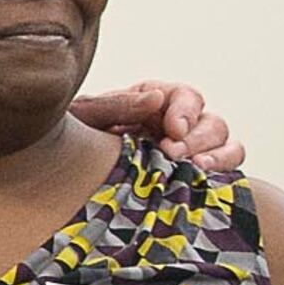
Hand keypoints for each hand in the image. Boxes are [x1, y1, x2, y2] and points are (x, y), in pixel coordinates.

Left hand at [71, 77, 241, 173]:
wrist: (56, 178)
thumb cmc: (68, 141)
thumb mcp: (84, 118)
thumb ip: (117, 106)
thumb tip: (155, 99)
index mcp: (153, 104)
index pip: (186, 97)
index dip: (186, 110)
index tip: (173, 129)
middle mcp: (176, 128)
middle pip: (212, 124)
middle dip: (197, 139)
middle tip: (173, 154)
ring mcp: (188, 156)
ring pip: (228, 147)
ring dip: (219, 157)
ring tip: (197, 170)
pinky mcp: (191, 182)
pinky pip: (224, 178)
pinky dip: (224, 179)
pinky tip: (203, 187)